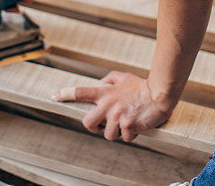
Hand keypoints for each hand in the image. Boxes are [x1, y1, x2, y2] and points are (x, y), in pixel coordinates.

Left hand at [52, 71, 173, 141]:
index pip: (81, 92)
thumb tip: (103, 80)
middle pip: (87, 122)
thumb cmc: (143, 87)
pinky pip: (125, 137)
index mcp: (105, 93)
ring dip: (117, 132)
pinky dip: (131, 135)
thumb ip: (112, 78)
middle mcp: (108, 105)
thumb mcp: (125, 77)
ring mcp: (117, 116)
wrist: (160, 94)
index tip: (54, 95)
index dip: (66, 94)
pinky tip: (137, 125)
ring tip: (127, 122)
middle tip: (103, 126)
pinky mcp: (128, 126)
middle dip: (93, 127)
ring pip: (108, 134)